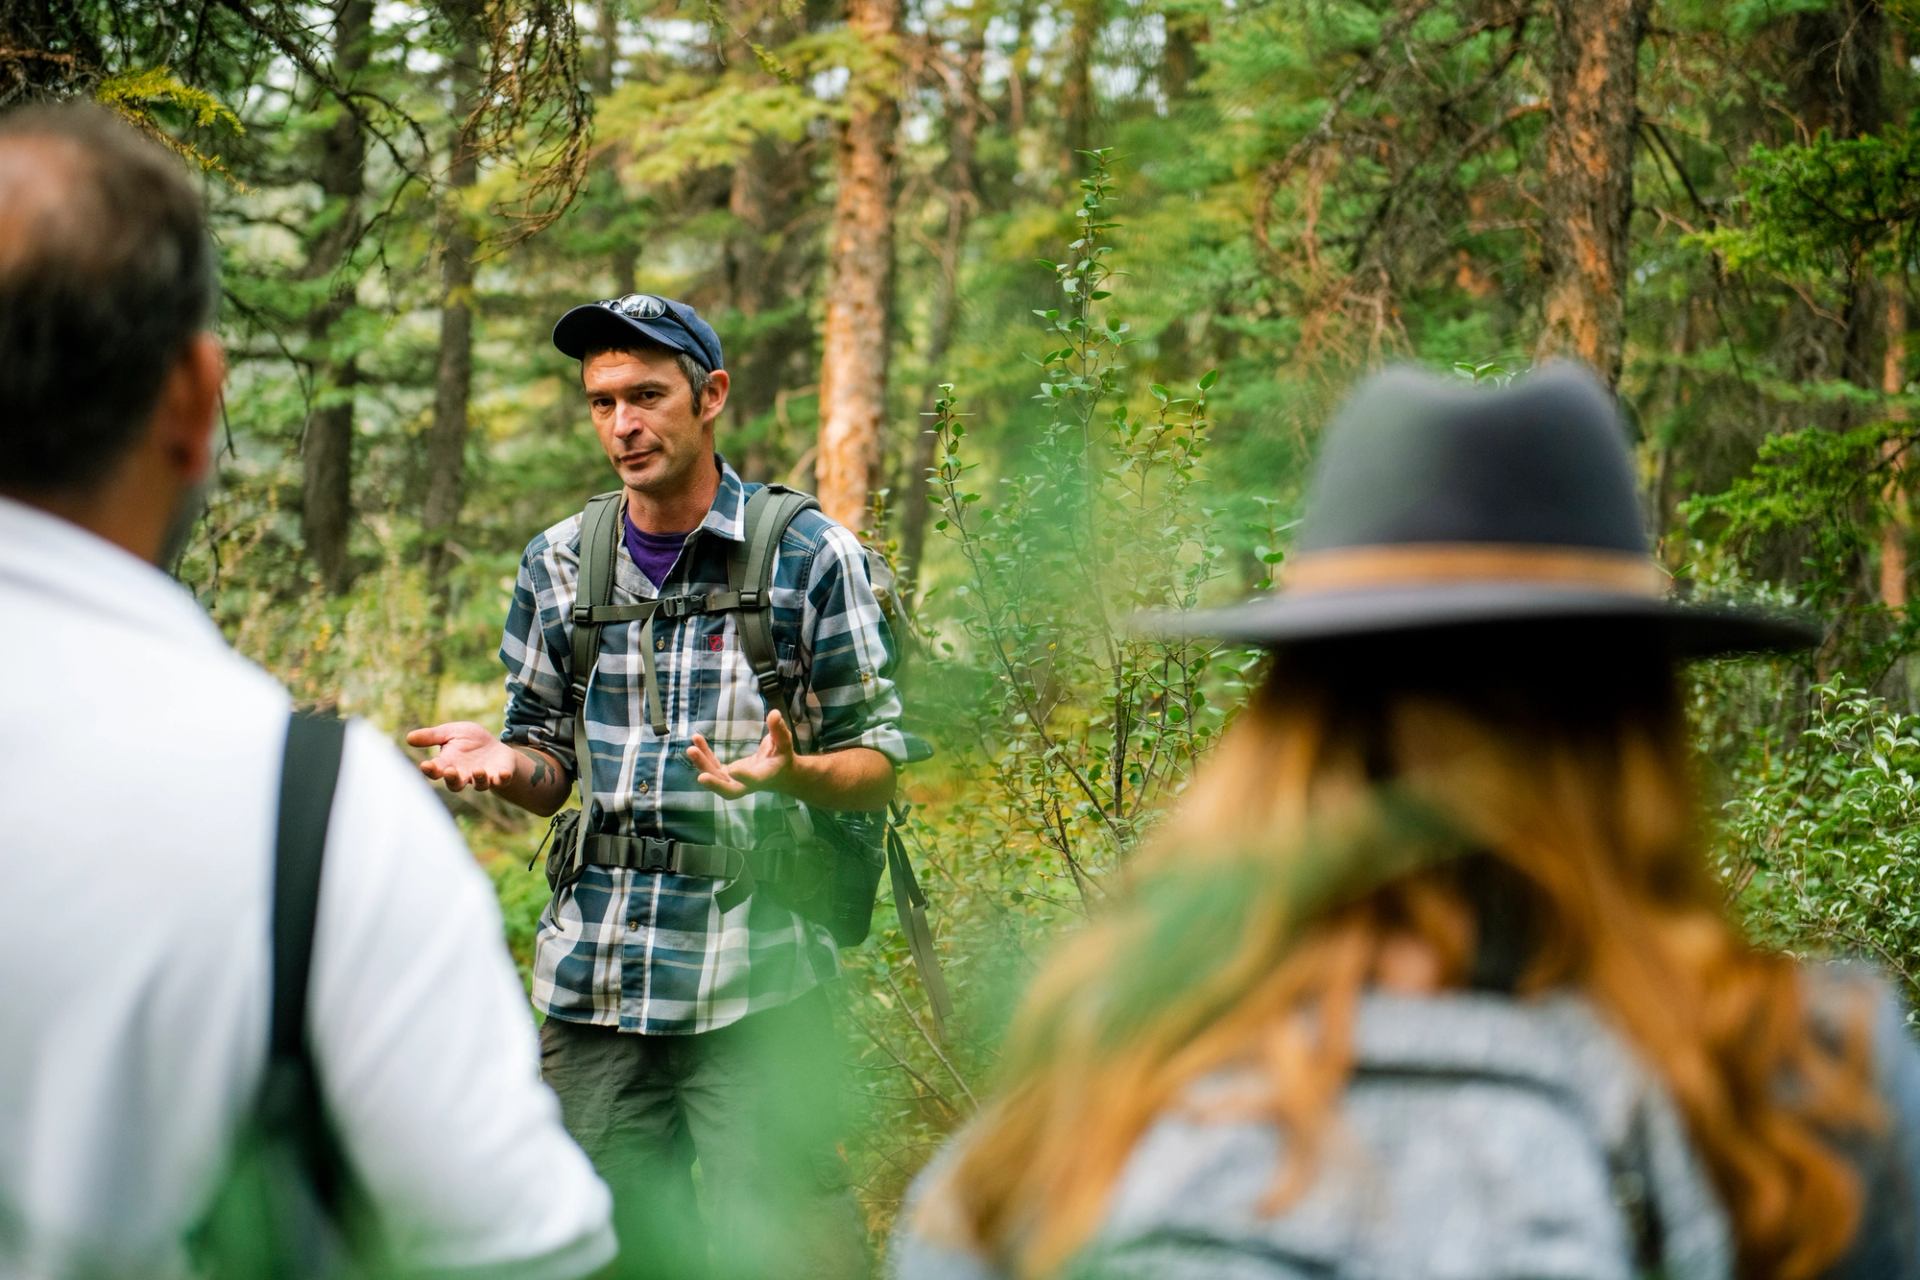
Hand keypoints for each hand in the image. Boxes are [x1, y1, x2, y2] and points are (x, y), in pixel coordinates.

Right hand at [406, 721, 525, 792]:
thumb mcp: (450, 733)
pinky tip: (503, 774)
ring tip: (478, 771)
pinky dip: (502, 778)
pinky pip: (501, 781)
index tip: (425, 765)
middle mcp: (464, 775)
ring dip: (478, 779)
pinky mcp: (500, 776)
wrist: (494, 748)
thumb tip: (408, 737)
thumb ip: (432, 736)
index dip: (430, 770)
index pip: (436, 771)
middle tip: (450, 771)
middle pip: (455, 784)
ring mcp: (482, 777)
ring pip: (479, 785)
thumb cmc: (468, 741)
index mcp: (448, 765)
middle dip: (452, 779)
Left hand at [687, 709, 795, 799]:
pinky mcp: (726, 775)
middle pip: (729, 790)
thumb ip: (779, 730)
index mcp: (763, 777)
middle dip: (715, 784)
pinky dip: (703, 756)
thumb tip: (774, 714)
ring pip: (716, 778)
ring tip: (691, 749)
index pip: (753, 780)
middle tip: (701, 777)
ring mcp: (734, 781)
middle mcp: (747, 784)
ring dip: (703, 765)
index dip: (744, 776)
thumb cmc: (782, 756)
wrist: (778, 773)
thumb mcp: (784, 742)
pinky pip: (712, 767)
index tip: (733, 770)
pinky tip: (696, 740)